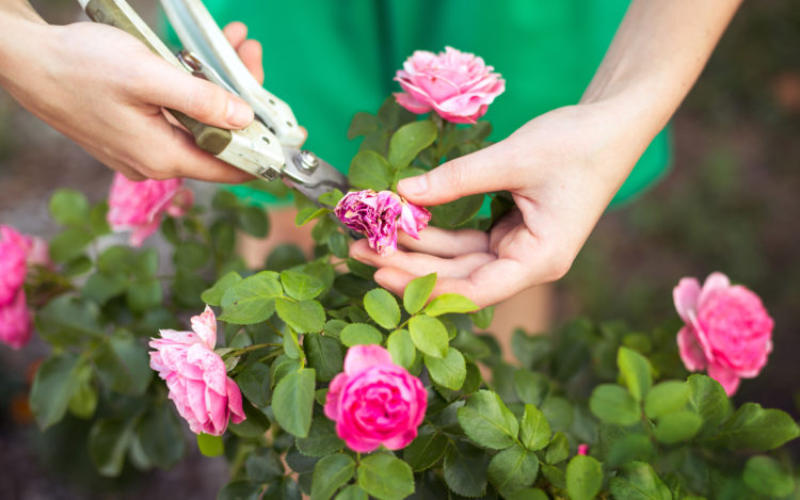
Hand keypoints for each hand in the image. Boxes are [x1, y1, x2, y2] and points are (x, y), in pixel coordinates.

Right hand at [0, 16, 265, 181]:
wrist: (25, 61)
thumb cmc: (80, 66)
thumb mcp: (148, 76)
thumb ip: (201, 100)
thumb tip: (245, 119)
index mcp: (163, 157)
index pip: (231, 168)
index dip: (265, 152)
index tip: (291, 133)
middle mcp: (155, 161)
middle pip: (218, 139)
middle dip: (242, 97)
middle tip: (250, 55)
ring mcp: (143, 149)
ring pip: (199, 123)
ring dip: (218, 86)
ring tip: (232, 45)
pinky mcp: (133, 132)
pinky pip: (176, 116)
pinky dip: (193, 89)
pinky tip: (199, 58)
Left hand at [350, 102, 645, 306]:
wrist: (611, 126)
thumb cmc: (576, 145)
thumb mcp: (513, 159)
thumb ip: (456, 179)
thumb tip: (401, 192)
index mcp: (540, 260)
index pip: (475, 290)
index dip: (426, 286)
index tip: (382, 272)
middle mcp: (527, 264)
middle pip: (459, 278)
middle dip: (409, 266)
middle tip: (359, 251)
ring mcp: (517, 250)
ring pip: (458, 260)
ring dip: (417, 249)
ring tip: (369, 238)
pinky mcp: (509, 233)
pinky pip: (465, 241)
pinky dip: (436, 231)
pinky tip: (403, 221)